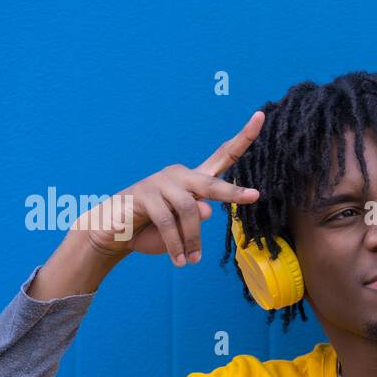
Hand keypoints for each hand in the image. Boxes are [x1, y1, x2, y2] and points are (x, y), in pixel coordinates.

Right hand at [72, 110, 264, 266]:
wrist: (114, 233)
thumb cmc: (153, 230)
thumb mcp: (184, 228)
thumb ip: (199, 218)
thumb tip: (208, 210)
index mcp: (195, 180)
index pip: (223, 155)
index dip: (243, 138)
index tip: (261, 115)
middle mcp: (181, 175)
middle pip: (212, 183)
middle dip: (232, 193)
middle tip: (255, 196)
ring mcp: (161, 181)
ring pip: (190, 210)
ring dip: (193, 239)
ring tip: (192, 260)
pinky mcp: (145, 194)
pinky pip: (169, 221)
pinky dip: (176, 244)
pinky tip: (179, 260)